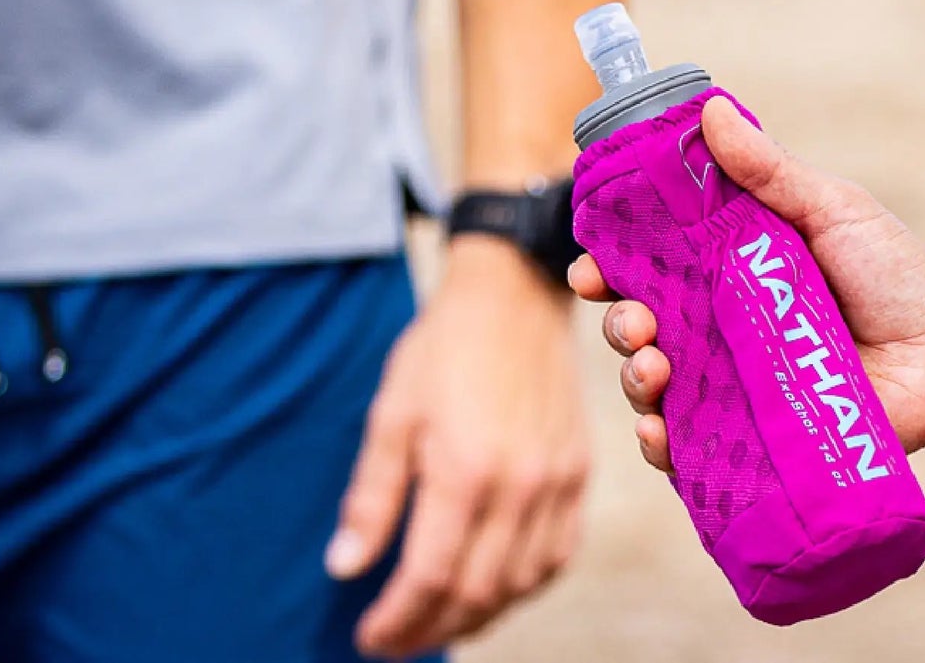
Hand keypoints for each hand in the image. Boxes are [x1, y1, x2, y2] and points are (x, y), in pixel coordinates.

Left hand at [326, 237, 586, 657]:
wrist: (514, 296)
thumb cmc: (442, 350)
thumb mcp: (390, 415)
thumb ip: (371, 499)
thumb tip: (345, 568)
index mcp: (464, 470)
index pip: (430, 577)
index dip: (397, 620)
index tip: (368, 639)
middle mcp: (519, 486)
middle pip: (477, 593)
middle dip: (431, 630)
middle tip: (395, 641)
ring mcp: (558, 483)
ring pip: (521, 584)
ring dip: (477, 617)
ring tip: (437, 623)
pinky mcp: (579, 475)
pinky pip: (557, 556)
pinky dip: (523, 586)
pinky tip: (492, 589)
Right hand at [567, 98, 924, 472]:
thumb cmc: (899, 277)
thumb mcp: (832, 210)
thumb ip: (769, 171)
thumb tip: (709, 111)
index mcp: (728, 267)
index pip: (649, 264)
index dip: (610, 264)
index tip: (595, 264)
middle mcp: (720, 326)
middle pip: (639, 325)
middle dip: (619, 323)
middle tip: (637, 321)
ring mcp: (732, 384)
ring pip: (654, 385)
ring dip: (635, 378)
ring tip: (655, 369)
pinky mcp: (752, 436)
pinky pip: (689, 447)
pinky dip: (661, 444)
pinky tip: (660, 431)